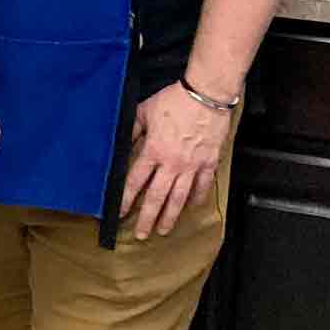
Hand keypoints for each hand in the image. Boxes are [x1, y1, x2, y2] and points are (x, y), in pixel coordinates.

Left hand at [120, 82, 230, 239]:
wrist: (205, 95)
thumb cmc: (175, 100)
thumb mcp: (144, 111)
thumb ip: (133, 130)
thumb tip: (122, 142)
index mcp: (153, 150)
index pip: (135, 181)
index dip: (126, 198)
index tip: (120, 212)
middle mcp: (171, 163)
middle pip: (157, 197)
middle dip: (148, 218)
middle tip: (142, 233)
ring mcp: (192, 165)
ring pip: (179, 198)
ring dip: (171, 216)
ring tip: (164, 230)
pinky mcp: (209, 163)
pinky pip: (202, 186)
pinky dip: (196, 199)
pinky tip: (191, 208)